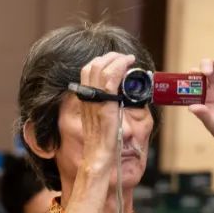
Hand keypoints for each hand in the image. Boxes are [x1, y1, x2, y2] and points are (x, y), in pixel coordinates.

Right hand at [77, 52, 135, 175]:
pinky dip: (120, 66)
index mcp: (84, 99)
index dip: (101, 62)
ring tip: (129, 59)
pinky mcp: (106, 102)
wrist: (99, 155)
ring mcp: (95, 99)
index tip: (116, 62)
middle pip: (93, 65)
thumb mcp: (98, 120)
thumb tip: (119, 99)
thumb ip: (103, 107)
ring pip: (101, 67)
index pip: (87, 71)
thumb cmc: (102, 142)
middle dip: (110, 57)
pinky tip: (128, 64)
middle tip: (125, 58)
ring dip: (117, 59)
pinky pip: (110, 77)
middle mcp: (87, 96)